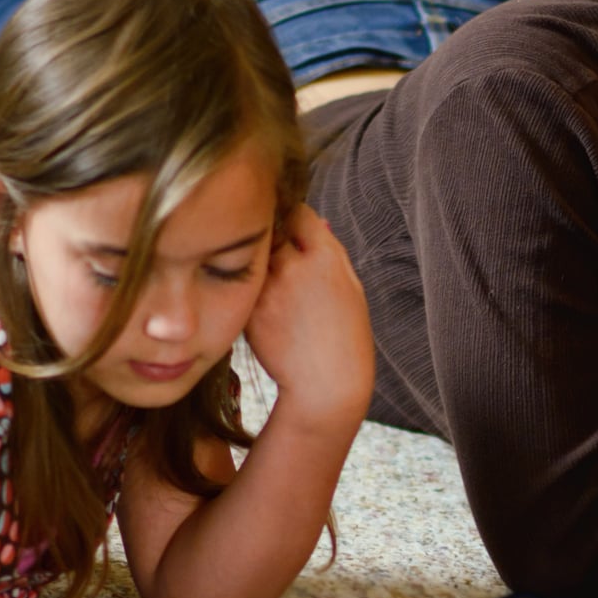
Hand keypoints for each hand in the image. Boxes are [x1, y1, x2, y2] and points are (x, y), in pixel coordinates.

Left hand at [243, 204, 373, 432]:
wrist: (327, 384)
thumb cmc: (346, 339)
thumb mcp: (351, 290)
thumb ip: (331, 253)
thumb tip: (316, 222)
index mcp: (326, 258)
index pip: (299, 213)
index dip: (293, 219)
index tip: (290, 228)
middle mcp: (295, 267)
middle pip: (272, 234)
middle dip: (274, 242)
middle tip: (280, 261)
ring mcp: (270, 288)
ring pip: (256, 261)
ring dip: (260, 267)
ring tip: (278, 292)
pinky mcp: (250, 309)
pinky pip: (246, 287)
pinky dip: (252, 293)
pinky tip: (271, 313)